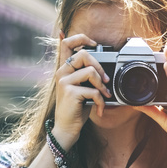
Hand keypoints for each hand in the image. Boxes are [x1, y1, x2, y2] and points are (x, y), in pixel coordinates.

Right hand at [52, 33, 112, 147]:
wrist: (66, 128)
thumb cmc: (76, 108)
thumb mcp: (81, 88)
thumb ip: (86, 76)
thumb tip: (101, 67)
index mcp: (64, 69)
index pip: (66, 43)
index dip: (81, 38)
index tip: (93, 43)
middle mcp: (61, 73)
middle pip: (83, 54)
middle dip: (99, 66)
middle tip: (105, 80)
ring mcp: (64, 82)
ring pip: (90, 71)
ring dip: (102, 85)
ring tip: (104, 95)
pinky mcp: (70, 93)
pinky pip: (93, 91)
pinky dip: (101, 101)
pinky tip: (99, 109)